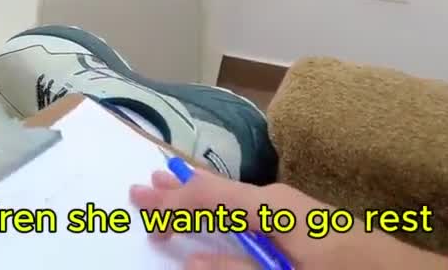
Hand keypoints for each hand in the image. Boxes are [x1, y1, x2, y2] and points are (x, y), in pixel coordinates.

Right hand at [130, 168, 435, 269]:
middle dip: (177, 192)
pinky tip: (221, 214)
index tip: (137, 206)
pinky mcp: (309, 225)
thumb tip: (188, 261)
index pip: (205, 197)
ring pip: (234, 199)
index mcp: (271, 207)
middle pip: (216, 190)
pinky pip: (252, 210)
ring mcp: (297, 210)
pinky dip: (225, 209)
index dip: (169, 205)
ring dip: (199, 199)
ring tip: (169, 189)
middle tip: (139, 186)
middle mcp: (280, 200)